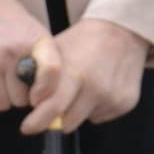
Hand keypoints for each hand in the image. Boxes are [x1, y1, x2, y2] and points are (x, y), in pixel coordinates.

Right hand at [0, 0, 49, 113]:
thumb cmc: (15, 27)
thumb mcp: (38, 35)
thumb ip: (45, 62)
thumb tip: (45, 97)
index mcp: (37, 40)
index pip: (51, 70)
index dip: (46, 90)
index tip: (38, 95)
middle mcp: (14, 50)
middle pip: (21, 98)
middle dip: (20, 97)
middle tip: (16, 85)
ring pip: (1, 103)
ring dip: (3, 99)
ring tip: (3, 83)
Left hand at [21, 17, 149, 135]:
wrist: (125, 28)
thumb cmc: (85, 39)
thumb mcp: (57, 49)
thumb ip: (40, 75)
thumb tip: (25, 101)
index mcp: (77, 71)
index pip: (53, 108)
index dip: (37, 121)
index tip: (28, 125)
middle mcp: (97, 87)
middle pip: (66, 123)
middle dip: (59, 116)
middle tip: (61, 98)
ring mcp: (114, 96)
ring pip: (85, 120)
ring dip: (80, 110)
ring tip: (85, 86)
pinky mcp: (127, 102)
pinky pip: (102, 116)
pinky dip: (98, 106)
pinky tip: (103, 85)